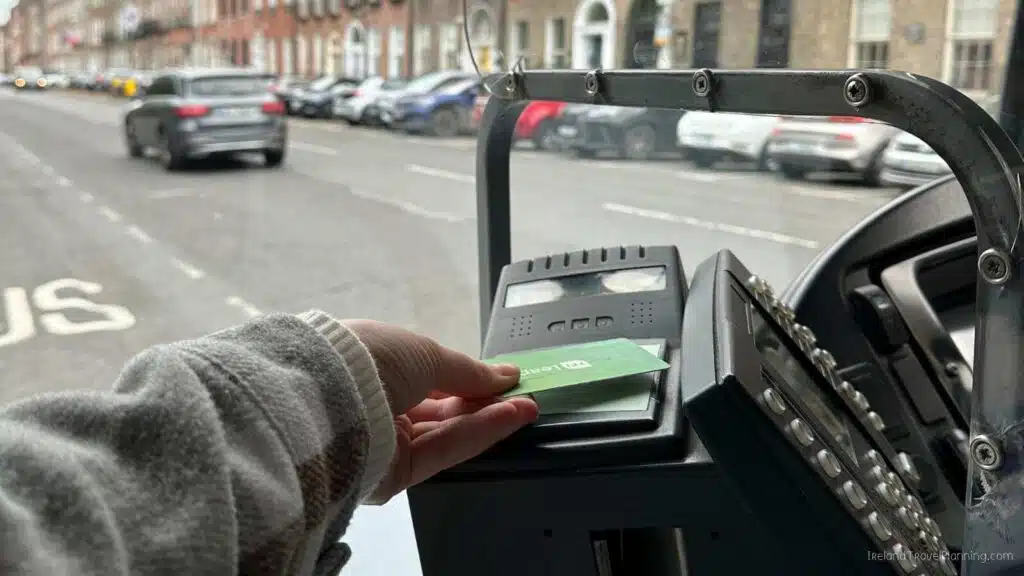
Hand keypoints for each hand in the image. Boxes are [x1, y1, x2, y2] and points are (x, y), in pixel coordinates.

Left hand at [343, 320, 537, 502]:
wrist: (325, 397)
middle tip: (522, 395)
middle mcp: (377, 405)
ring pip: (445, 432)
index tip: (505, 378)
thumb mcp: (425, 352)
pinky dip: (476, 434)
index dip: (469, 378)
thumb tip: (505, 375)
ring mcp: (384, 442)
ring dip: (487, 419)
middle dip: (483, 401)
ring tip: (523, 407)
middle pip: (441, 409)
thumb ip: (469, 371)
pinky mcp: (392, 476)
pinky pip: (442, 452)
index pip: (430, 378)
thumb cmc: (369, 359)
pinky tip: (507, 419)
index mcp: (375, 368)